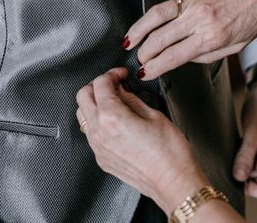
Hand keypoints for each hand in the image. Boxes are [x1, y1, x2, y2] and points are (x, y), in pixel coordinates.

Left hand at [76, 68, 209, 213]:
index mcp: (111, 116)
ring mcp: (98, 147)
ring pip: (83, 115)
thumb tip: (123, 90)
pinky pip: (91, 133)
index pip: (100, 84)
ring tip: (114, 101)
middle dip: (98, 85)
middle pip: (83, 96)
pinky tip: (115, 121)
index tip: (121, 74)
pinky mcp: (102, 159)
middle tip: (114, 83)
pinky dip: (98, 121)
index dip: (112, 73)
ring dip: (94, 103)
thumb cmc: (170, 153)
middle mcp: (99, 132)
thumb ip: (132, 99)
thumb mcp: (154, 115)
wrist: (173, 182)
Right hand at [122, 0, 256, 79]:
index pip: (173, 58)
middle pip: (160, 39)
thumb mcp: (237, 45)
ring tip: (129, 39)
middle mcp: (200, 17)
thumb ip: (208, 54)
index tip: (144, 73)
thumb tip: (184, 57)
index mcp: (211, 37)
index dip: (154, 68)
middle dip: (144, 53)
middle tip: (137, 58)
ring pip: (156, 14)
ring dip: (138, 28)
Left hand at [233, 79, 256, 198]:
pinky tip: (230, 147)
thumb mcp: (254, 133)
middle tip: (226, 163)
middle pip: (255, 182)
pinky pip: (247, 158)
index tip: (232, 174)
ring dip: (238, 165)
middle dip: (240, 175)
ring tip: (228, 152)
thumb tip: (238, 178)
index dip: (247, 187)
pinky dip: (238, 156)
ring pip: (249, 170)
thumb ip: (246, 157)